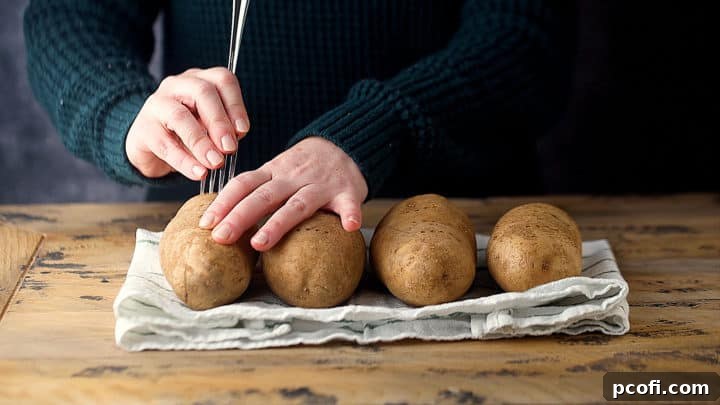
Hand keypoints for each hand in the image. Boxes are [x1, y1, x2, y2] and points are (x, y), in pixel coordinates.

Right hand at [125, 67, 249, 178]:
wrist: (151, 147)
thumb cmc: (188, 134)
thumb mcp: (210, 128)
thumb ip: (224, 130)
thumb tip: (233, 141)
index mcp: (201, 81)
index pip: (222, 80)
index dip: (235, 105)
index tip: (243, 131)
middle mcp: (178, 86)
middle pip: (202, 92)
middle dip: (219, 122)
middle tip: (230, 148)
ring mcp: (157, 104)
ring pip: (180, 116)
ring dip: (201, 142)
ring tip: (215, 162)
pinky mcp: (143, 128)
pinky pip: (164, 143)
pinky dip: (184, 160)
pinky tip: (198, 172)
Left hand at [199, 137, 367, 250]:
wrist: (345, 142)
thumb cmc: (305, 166)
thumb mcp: (277, 170)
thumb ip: (256, 189)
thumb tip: (221, 218)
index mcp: (273, 172)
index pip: (243, 184)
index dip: (223, 202)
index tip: (205, 223)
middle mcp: (293, 177)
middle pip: (263, 197)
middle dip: (239, 217)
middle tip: (220, 238)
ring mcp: (320, 185)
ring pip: (298, 204)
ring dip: (279, 223)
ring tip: (261, 243)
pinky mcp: (348, 192)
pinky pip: (349, 204)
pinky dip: (350, 214)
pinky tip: (350, 227)